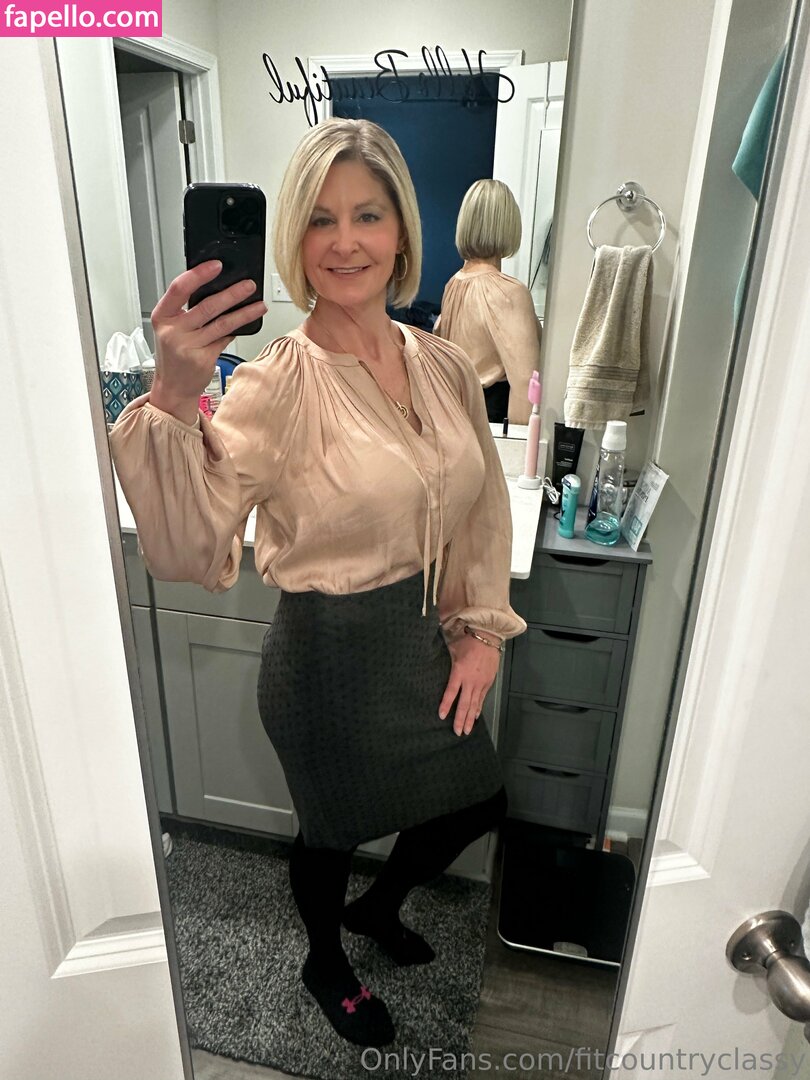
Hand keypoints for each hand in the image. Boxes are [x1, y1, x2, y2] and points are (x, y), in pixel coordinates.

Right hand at [149, 261, 267, 421]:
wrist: (172, 388)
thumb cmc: (173, 355)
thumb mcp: (171, 329)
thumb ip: (186, 310)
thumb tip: (217, 288)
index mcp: (162, 316)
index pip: (179, 288)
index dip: (199, 274)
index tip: (217, 265)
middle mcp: (173, 331)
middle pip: (207, 306)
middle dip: (232, 294)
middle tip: (249, 285)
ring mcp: (188, 347)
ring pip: (222, 324)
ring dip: (244, 313)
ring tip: (259, 305)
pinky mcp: (204, 360)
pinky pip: (225, 339)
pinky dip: (237, 330)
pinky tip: (247, 323)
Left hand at [438, 633, 500, 735]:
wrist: (488, 636)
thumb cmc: (467, 641)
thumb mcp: (452, 650)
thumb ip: (445, 662)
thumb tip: (430, 663)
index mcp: (460, 672)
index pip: (451, 692)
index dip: (446, 705)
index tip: (442, 716)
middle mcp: (471, 680)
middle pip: (464, 704)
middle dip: (460, 719)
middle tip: (457, 732)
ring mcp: (481, 682)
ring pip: (474, 704)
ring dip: (469, 719)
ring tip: (467, 731)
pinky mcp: (488, 682)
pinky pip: (482, 698)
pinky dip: (478, 708)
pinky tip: (475, 716)